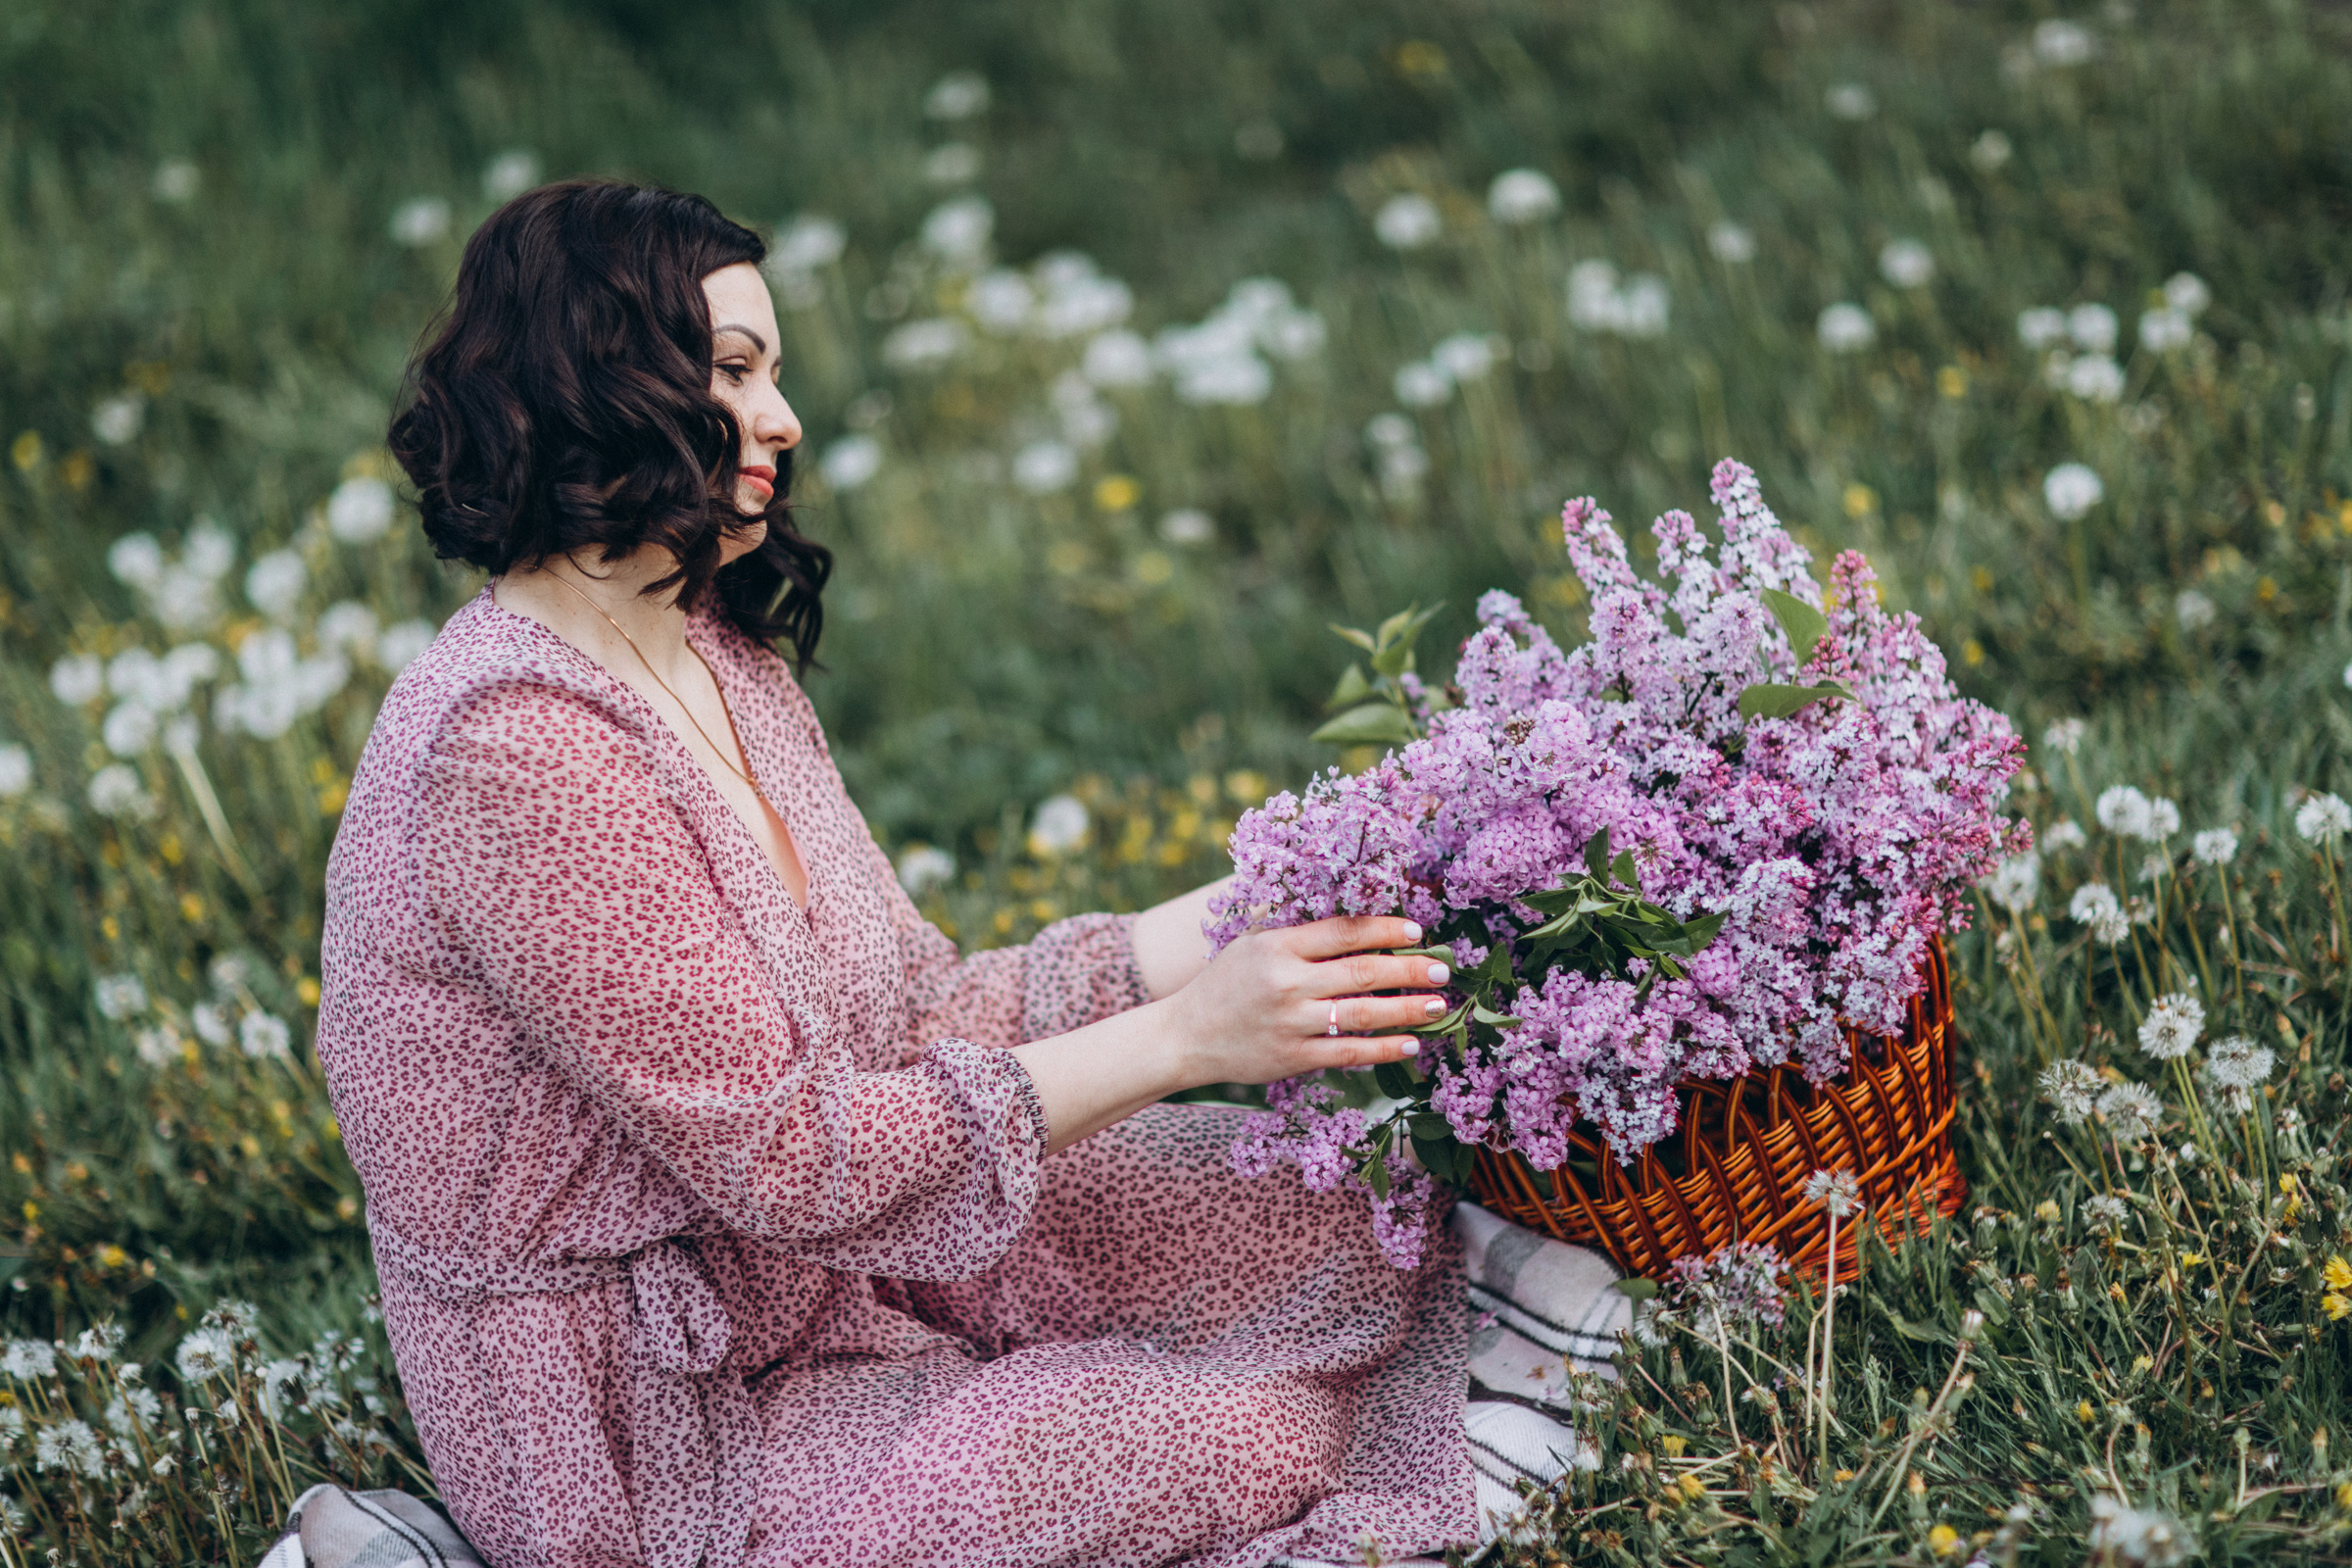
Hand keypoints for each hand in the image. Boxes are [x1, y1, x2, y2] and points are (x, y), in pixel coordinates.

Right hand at [1163, 916, 1449, 1086]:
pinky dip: (1383, 1049)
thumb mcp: (1250, 942)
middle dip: (1407, 970)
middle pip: (1361, 972)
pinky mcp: (1292, 1058)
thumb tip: (1346, 907)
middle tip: (1441, 968)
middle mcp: (1286, 982)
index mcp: (1277, 946)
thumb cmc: (1225, 985)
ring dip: (1406, 1009)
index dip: (1384, 930)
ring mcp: (1290, 1022)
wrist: (1185, 1037)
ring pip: (1362, 1014)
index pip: (1342, 932)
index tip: (1416, 932)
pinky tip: (1411, 1044)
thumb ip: (1294, 929)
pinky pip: (1349, 1053)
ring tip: (1438, 1005)